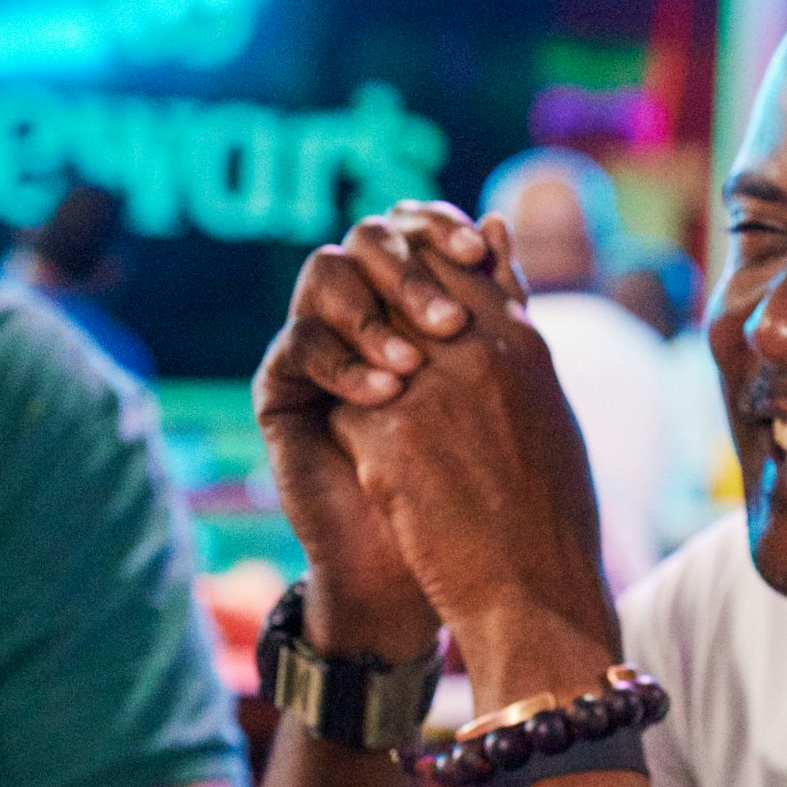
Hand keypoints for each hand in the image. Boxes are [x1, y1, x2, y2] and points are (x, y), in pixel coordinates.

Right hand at [253, 201, 496, 660]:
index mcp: (411, 297)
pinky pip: (298, 344)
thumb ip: (498, 305)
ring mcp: (319, 345)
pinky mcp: (282, 389)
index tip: (477, 253)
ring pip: (324, 274)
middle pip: (366, 239)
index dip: (440, 227)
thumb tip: (503, 223)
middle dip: (407, 271)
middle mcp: (362, 311)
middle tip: (449, 324)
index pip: (413, 228)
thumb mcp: (498, 385)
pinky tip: (385, 396)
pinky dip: (343, 363)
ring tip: (413, 369)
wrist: (426, 563)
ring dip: (371, 313)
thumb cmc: (474, 479)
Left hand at [321, 233, 614, 691]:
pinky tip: (362, 467)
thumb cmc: (549, 514)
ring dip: (357, 376)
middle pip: (397, 292)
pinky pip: (341, 409)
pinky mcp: (387, 444)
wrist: (535, 598)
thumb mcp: (548, 406)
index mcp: (521, 344)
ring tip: (368, 415)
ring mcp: (429, 395)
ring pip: (361, 348)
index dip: (417, 282)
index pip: (451, 266)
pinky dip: (345, 432)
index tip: (404, 313)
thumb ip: (514, 321)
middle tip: (370, 358)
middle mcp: (476, 356)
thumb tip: (492, 237)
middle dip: (375, 318)